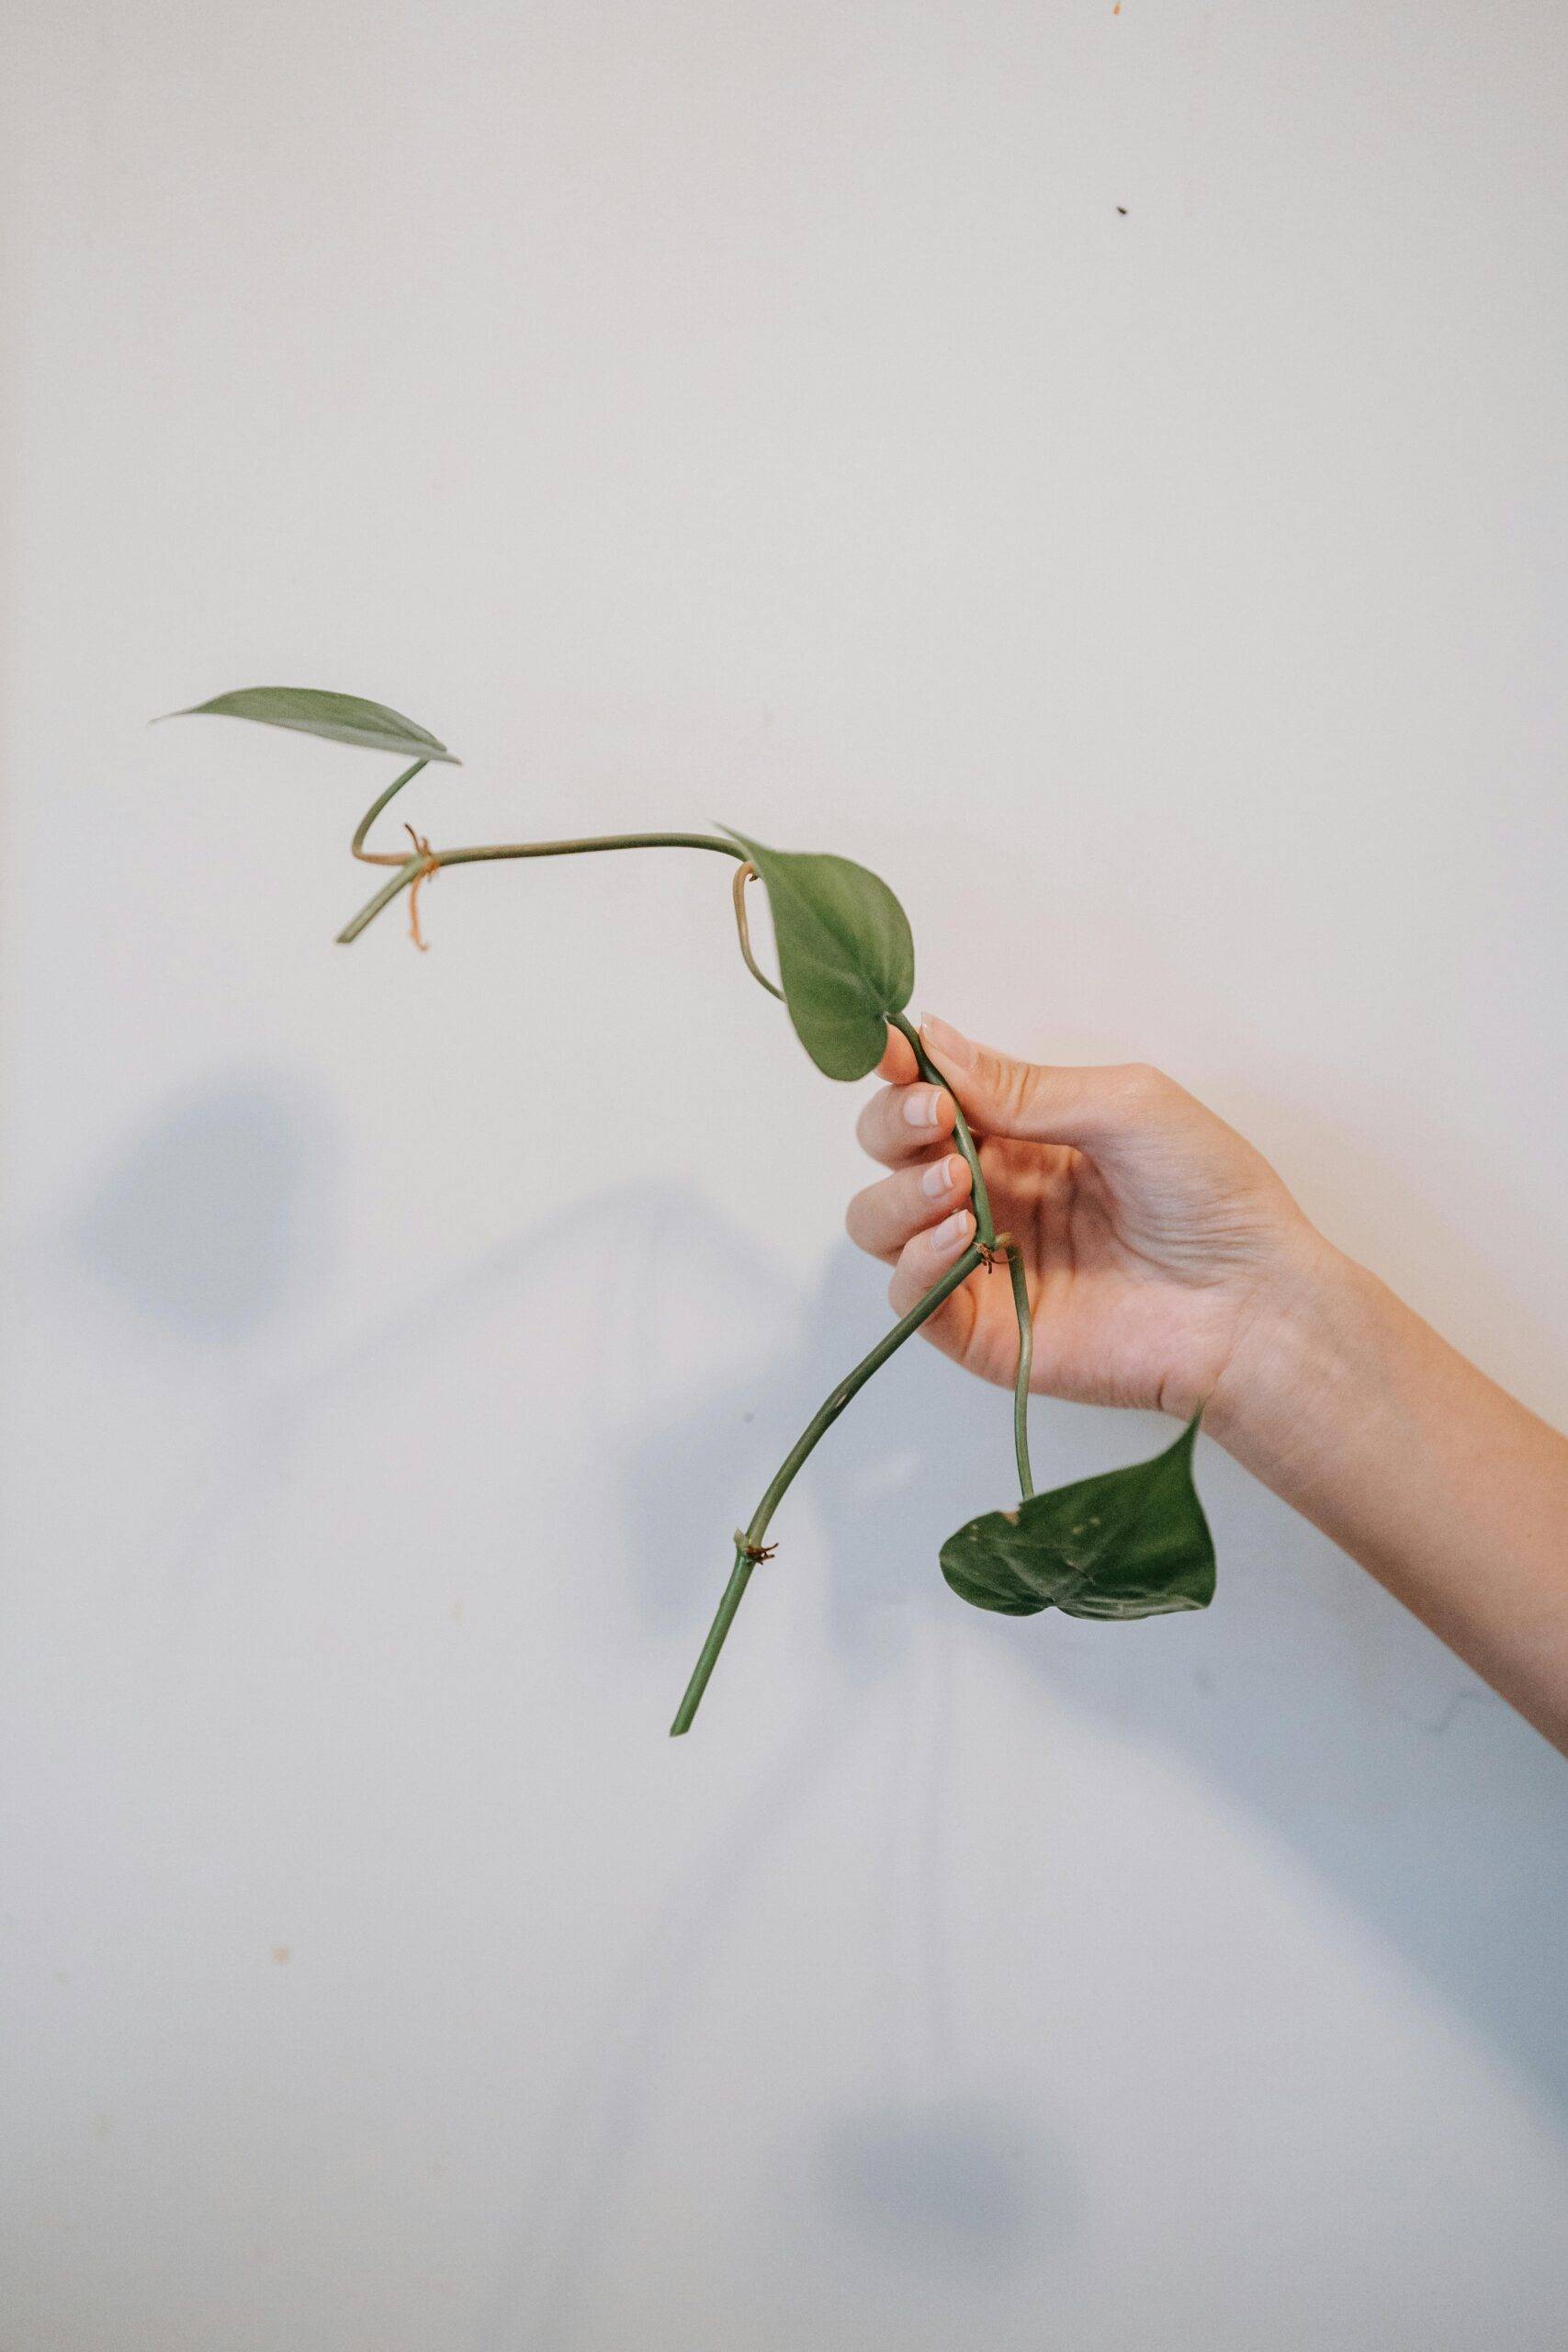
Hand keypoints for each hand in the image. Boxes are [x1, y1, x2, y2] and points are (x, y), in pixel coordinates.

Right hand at [847, 1014, 1321, 1427]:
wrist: (1251, 1303)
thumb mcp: (1125, 1107)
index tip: (894, 1054)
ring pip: (878, 1222)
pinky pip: (908, 1296)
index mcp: (1024, 1134)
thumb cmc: (1211, 1195)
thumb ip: (1023, 1087)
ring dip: (899, 1192)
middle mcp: (991, 1193)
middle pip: (890, 1152)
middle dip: (893, 1123)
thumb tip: (932, 1042)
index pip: (931, 1094)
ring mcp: (980, 1263)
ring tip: (957, 1182)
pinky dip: (915, 1260)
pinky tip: (962, 1235)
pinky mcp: (980, 1330)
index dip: (902, 1071)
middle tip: (936, 1118)